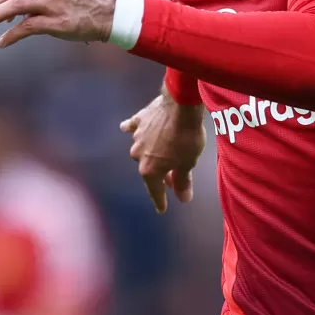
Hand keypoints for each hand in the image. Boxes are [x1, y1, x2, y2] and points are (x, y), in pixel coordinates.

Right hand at [122, 90, 204, 212]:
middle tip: (173, 178)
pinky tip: (126, 128)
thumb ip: (183, 181)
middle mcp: (138, 156)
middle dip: (160, 175)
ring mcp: (136, 137)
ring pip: (142, 150)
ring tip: (161, 153)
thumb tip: (183, 198)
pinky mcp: (138, 120)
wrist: (180, 105)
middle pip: (149, 170)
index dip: (160, 201)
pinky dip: (132, 129)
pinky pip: (132, 127)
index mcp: (150, 170)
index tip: (162, 209)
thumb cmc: (186, 137)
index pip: (155, 191)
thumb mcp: (188, 163)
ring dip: (151, 154)